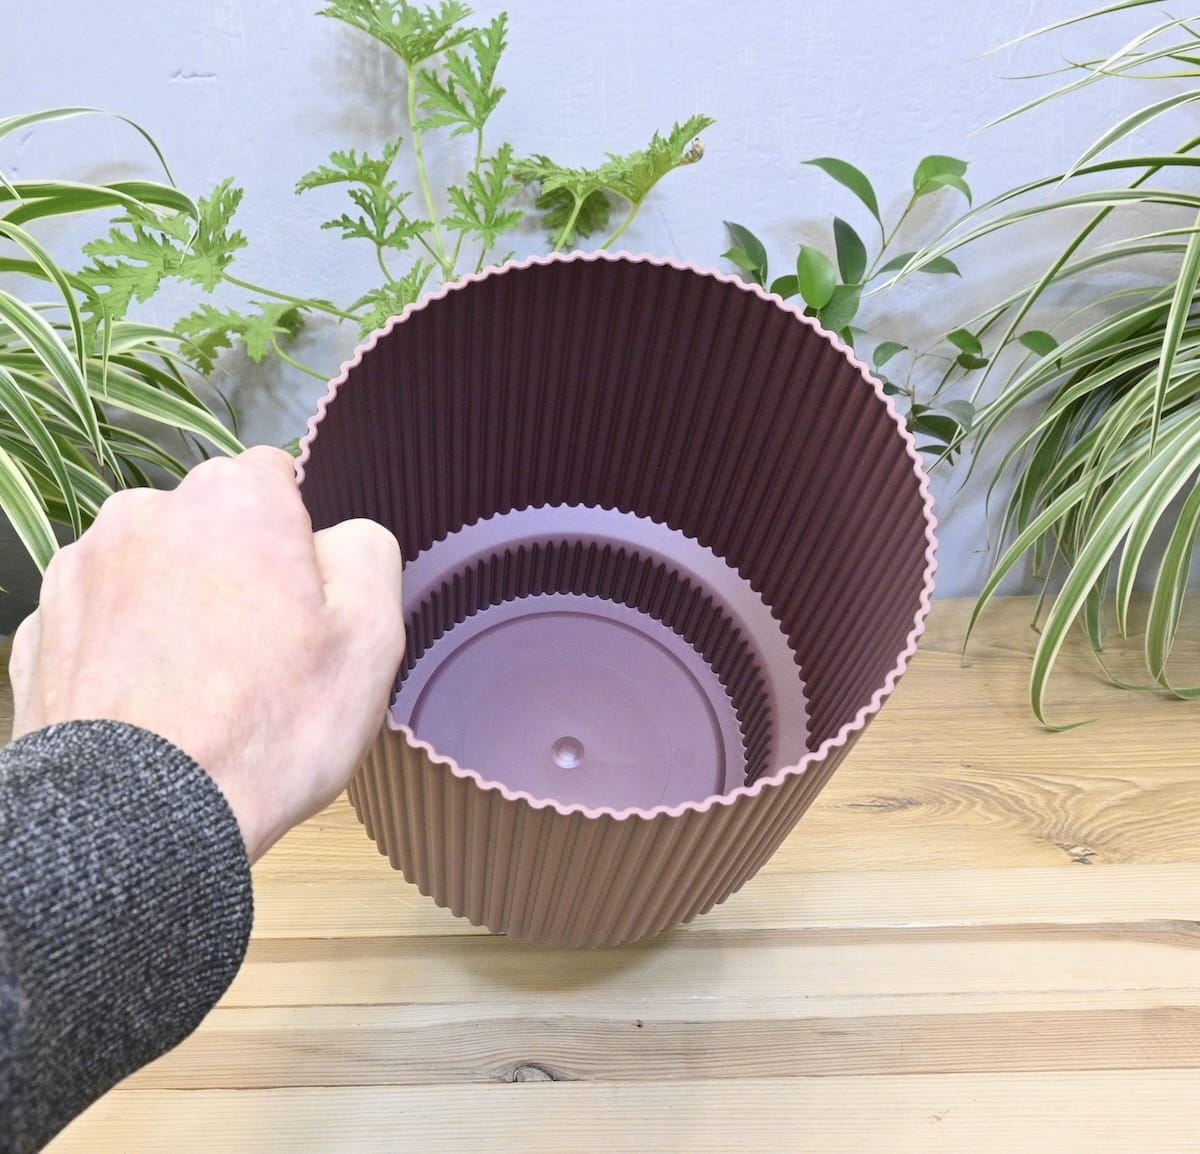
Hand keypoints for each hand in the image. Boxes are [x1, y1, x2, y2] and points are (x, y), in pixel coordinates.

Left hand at [8, 446, 404, 861]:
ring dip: (178, 603)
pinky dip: (127, 646)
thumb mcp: (371, 636)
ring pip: (152, 568)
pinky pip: (102, 619)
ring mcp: (79, 570)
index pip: (277, 478)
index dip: (300, 542)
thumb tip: (338, 540)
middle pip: (211, 524)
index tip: (305, 606)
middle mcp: (145, 512)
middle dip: (236, 568)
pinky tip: (152, 706)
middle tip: (262, 655)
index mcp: (234, 499)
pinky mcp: (37, 628)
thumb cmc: (268, 725)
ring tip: (203, 689)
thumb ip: (368, 552)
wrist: (137, 823)